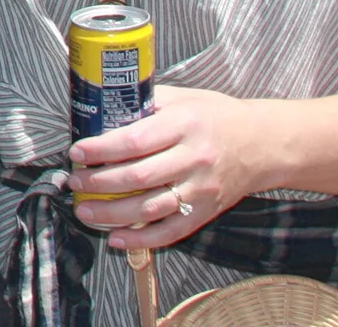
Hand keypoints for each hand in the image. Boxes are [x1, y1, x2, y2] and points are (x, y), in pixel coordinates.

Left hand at [67, 86, 272, 250]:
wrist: (263, 144)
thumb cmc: (216, 116)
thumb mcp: (183, 98)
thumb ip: (146, 103)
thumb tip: (101, 109)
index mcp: (184, 124)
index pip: (135, 140)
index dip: (102, 149)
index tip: (77, 152)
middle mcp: (194, 158)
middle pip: (139, 177)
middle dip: (99, 182)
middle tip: (74, 182)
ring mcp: (201, 188)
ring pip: (151, 208)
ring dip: (112, 213)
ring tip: (85, 211)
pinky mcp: (206, 211)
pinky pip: (171, 231)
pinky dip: (141, 239)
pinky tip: (116, 238)